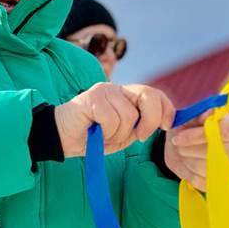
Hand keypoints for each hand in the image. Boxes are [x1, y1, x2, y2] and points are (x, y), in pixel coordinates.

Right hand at [54, 83, 174, 157]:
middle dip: (150, 120)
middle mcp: (116, 89)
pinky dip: (106, 132)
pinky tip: (95, 132)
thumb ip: (141, 126)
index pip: (154, 94)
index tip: (165, 127)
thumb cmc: (93, 137)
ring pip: (128, 115)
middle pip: (148, 95)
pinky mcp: (92, 98)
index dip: (166, 109)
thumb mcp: (123, 134)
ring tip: (105, 135)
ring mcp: (103, 91)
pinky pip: (111, 119)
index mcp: (126, 96)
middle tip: (140, 136)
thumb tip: (163, 123)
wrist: (62, 138)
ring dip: (119, 134)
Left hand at [164, 112, 228, 191]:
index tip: (178, 138)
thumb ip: (198, 115)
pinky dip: (188, 173)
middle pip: (216, 153)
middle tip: (177, 143)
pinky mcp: (222, 182)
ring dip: (186, 160)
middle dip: (189, 149)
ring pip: (207, 169)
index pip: (224, 132)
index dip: (198, 135)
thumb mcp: (190, 116)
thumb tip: (206, 116)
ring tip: (182, 151)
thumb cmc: (189, 127)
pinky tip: (187, 163)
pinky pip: (202, 182)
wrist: (183, 144)